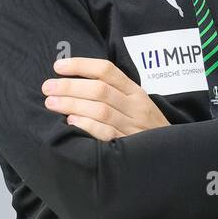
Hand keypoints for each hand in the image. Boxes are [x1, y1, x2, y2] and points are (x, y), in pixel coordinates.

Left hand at [42, 57, 170, 141]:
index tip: (58, 66)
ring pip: (100, 110)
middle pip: (100, 90)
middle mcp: (135, 106)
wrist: (170, 153)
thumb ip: (113, 93)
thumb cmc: (145, 126)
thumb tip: (75, 81)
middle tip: (47, 87)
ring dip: (72, 104)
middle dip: (70, 86)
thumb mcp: (136, 104)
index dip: (81, 65)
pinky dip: (87, 125)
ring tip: (51, 103)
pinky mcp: (128, 145)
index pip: (107, 71)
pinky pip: (106, 133)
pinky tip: (71, 122)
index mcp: (135, 91)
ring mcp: (133, 125)